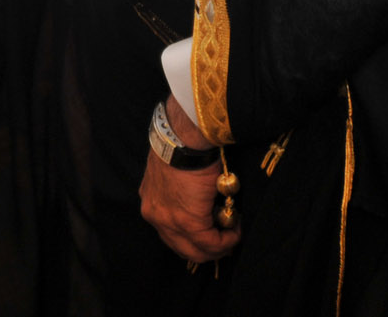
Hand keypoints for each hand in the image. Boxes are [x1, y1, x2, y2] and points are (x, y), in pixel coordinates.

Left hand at [139, 96, 240, 263]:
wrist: (183, 136)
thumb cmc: (181, 145)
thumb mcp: (171, 170)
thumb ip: (178, 190)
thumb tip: (198, 199)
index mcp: (151, 200)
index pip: (170, 231)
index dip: (192, 237)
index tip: (211, 232)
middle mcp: (155, 215)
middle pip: (181, 247)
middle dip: (204, 249)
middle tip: (224, 241)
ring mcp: (169, 221)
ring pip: (194, 251)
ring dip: (217, 247)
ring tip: (232, 235)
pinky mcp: (189, 223)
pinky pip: (211, 243)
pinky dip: (226, 240)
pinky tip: (236, 231)